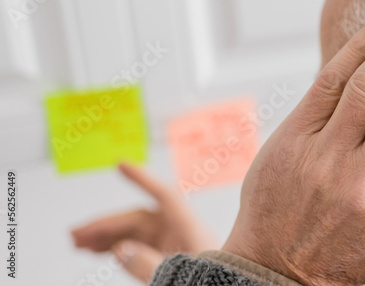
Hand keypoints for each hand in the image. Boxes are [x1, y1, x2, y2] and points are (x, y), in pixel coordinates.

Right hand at [71, 163, 216, 281]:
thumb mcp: (177, 277)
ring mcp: (176, 247)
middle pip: (140, 219)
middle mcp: (183, 234)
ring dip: (107, 237)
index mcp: (191, 229)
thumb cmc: (215, 282)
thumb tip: (121, 249)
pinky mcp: (172, 260)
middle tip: (75, 235)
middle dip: (106, 225)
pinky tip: (98, 253)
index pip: (165, 196)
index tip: (120, 164)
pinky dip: (119, 249)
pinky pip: (141, 248)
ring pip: (136, 234)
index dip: (142, 179)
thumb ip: (148, 265)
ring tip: (78, 245)